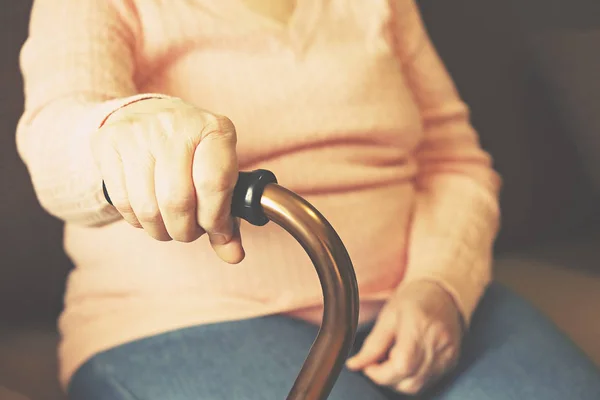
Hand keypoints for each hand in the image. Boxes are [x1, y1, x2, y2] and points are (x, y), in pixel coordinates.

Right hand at [91, 97, 242, 263]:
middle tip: (189, 230)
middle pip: (177, 201)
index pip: (214, 185)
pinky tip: (149, 210)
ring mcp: (138, 132)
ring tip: (170, 223)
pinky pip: (122, 203)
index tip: (216, 231)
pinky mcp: (108, 143)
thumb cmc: (193, 154)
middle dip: (185, 230)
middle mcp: (175, 124)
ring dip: (161, 230)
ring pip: (147, 208)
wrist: (149, 115)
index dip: (215, 219)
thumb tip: (233, 255)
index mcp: (214, 129)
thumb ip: (229, 216)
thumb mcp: (219, 174)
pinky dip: (138, 220)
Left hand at [346, 280, 462, 394]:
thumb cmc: (412, 301)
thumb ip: (372, 344)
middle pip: (408, 381)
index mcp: (419, 327)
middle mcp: (437, 344)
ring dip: (397, 380)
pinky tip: (407, 361)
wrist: (441, 295)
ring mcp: (447, 356)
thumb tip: (355, 365)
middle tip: (377, 362)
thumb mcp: (388, 316)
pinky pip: (427, 381)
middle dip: (386, 377)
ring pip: (416, 386)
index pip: (401, 366)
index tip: (368, 366)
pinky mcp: (451, 362)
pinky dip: (411, 377)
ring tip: (391, 360)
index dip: (380, 373)